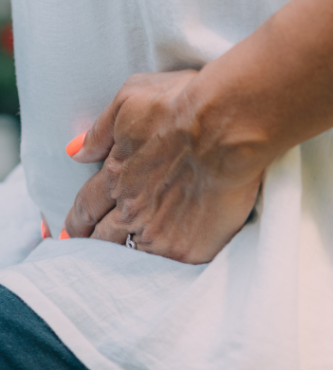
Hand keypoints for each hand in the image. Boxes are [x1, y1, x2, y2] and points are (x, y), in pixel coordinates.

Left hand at [63, 71, 264, 263]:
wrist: (227, 128)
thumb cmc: (185, 105)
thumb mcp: (131, 99)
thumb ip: (102, 129)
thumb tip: (76, 151)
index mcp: (116, 174)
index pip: (87, 204)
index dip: (77, 219)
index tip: (68, 231)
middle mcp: (132, 208)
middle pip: (103, 236)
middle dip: (93, 243)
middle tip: (88, 254)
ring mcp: (159, 232)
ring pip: (134, 252)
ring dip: (129, 256)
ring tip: (127, 266)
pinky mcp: (189, 248)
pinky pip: (169, 266)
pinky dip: (165, 266)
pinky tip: (164, 269)